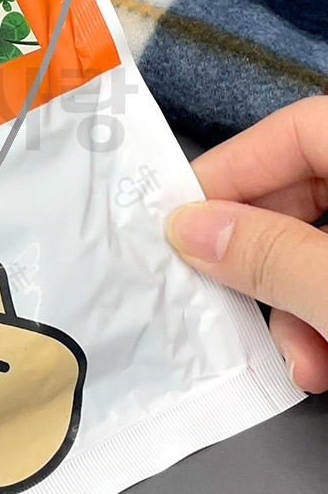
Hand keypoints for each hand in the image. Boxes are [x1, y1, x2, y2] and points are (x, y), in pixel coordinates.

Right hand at [167, 97, 327, 393]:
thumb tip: (186, 229)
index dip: (233, 171)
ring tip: (299, 362)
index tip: (179, 225)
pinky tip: (323, 365)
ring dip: (294, 306)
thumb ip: (273, 258)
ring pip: (324, 246)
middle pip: (306, 192)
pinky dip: (327, 317)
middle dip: (262, 261)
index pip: (299, 129)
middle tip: (224, 304)